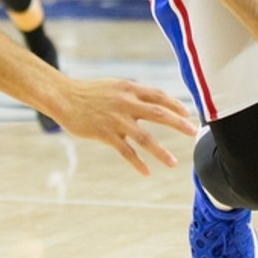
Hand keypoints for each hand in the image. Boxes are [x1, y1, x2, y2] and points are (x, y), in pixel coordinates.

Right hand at [49, 77, 196, 175]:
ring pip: (145, 138)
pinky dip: (137, 163)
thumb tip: (152, 101)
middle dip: (178, 124)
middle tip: (193, 132)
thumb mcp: (114, 86)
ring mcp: (116, 120)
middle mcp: (126, 103)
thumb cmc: (88, 92)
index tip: (187, 113)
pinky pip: (126, 151)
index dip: (175, 104)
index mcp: (129, 89)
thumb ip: (132, 93)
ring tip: (173, 163)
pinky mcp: (106, 134)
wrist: (64, 97)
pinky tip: (147, 172)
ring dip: (161, 151)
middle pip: (159, 114)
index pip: (158, 96)